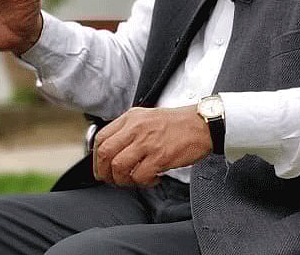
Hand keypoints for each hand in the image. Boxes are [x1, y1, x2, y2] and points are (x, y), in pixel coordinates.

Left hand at [93, 106, 212, 185]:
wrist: (203, 124)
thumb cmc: (178, 124)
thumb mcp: (147, 117)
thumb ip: (129, 130)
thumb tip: (112, 152)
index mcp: (131, 118)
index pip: (101, 138)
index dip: (96, 158)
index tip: (101, 168)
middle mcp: (136, 128)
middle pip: (105, 154)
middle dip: (105, 172)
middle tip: (113, 180)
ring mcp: (147, 142)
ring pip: (119, 167)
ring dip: (123, 180)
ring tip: (135, 180)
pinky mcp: (160, 156)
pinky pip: (140, 176)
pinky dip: (143, 183)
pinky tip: (153, 179)